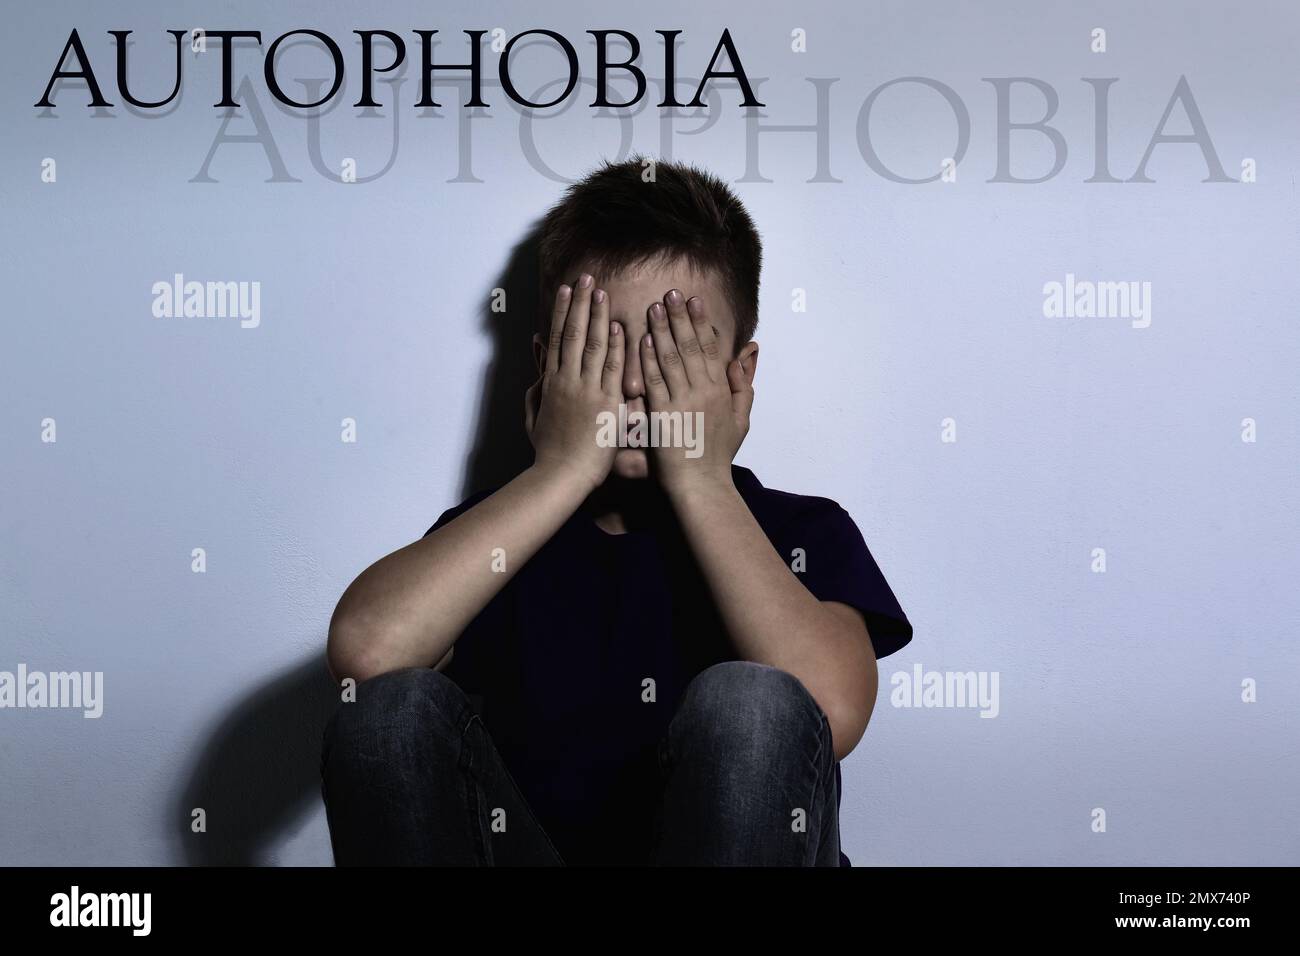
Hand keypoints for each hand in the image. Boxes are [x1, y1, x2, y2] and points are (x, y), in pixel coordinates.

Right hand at [526, 276, 623, 492]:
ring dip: (596, 315)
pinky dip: (613, 346)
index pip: (556, 339)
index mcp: (551, 383)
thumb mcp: (534, 419)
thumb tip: (538, 373)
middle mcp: (566, 381)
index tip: (565, 291)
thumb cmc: (549, 453)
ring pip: (590, 345)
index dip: (561, 312)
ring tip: (600, 290)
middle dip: (579, 303)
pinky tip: (617, 325)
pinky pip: (610, 369)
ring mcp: (586, 391)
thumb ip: (536, 393)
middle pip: (571, 333)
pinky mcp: (604, 404)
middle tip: (585, 278)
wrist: (561, 475)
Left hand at [639, 289, 752, 495]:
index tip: (693, 301)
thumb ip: (744, 385)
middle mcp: (703, 392)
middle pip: (690, 347)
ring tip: (653, 307)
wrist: (701, 485)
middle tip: (669, 293)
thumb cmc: (718, 455)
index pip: (710, 349)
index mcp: (721, 390)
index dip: (700, 323)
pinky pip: (655, 382)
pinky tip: (643, 340)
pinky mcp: (664, 416)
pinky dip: (649, 360)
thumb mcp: (741, 419)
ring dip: (662, 330)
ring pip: (672, 359)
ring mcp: (683, 402)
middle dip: (679, 318)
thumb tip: (747, 353)